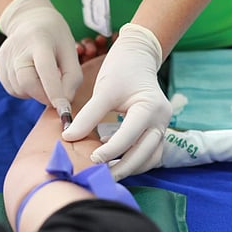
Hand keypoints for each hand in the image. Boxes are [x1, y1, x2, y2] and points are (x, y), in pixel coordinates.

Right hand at [0, 0, 81, 107]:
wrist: (30, 20)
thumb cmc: (55, 37)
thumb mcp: (71, 51)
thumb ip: (72, 77)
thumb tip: (65, 101)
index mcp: (39, 40)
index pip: (45, 69)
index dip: (54, 91)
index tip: (64, 108)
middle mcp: (18, 48)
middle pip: (27, 83)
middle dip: (44, 96)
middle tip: (56, 95)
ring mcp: (5, 57)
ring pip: (20, 90)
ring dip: (36, 93)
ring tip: (44, 77)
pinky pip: (13, 89)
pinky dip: (26, 91)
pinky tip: (32, 77)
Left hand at [63, 23, 171, 179]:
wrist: (138, 56)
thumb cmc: (121, 69)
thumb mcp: (104, 91)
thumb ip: (88, 116)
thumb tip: (69, 137)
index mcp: (151, 108)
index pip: (130, 136)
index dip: (110, 151)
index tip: (91, 159)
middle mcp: (162, 121)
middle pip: (144, 154)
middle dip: (122, 168)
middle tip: (99, 176)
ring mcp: (162, 127)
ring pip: (150, 158)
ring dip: (130, 168)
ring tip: (107, 173)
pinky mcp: (157, 130)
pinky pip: (149, 153)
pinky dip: (134, 161)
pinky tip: (115, 160)